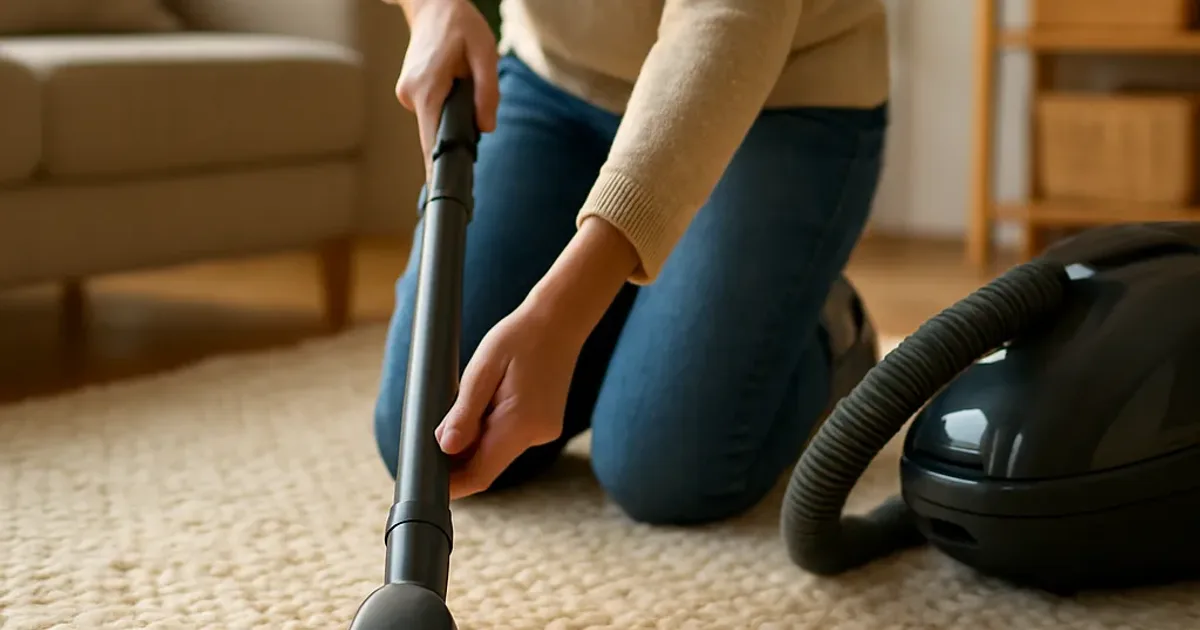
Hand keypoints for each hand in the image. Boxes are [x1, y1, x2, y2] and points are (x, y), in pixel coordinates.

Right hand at [394, 0, 498, 175]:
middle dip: (457, 134)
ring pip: (435, 122)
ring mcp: (407, 95)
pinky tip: (455, 86)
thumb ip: (487, 92)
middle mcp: (410, 96)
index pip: (431, 142)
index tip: (443, 194)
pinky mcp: (410, 93)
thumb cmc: (460, 25)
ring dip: (453, 117)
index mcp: (427, 89)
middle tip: (475, 117)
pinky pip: (432, 112)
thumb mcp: (485, 53)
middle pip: (436, 134)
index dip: (438, 170)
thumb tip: (486, 128)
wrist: (432, 3)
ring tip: (464, 84)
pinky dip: (445, 109)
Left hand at [435, 218, 641, 498]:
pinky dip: (491, 430)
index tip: (427, 483)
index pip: (481, 474)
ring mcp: (545, 431)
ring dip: (475, 440)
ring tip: (468, 400)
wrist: (559, 320)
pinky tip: (488, 400)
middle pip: (487, 465)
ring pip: (497, 451)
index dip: (452, 485)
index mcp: (521, 423)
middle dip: (458, 459)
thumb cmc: (518, 337)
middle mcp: (537, 434)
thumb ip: (464, 412)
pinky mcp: (545, 424)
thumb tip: (445, 447)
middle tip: (433, 434)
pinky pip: (510, 438)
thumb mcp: (482, 369)